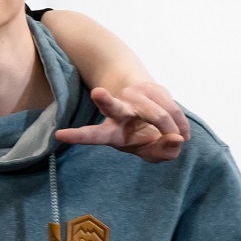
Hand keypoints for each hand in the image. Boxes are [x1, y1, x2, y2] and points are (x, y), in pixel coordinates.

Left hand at [56, 83, 188, 162]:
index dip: (77, 136)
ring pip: (159, 115)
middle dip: (105, 100)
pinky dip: (182, 125)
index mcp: (111, 131)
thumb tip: (175, 139)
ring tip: (177, 140)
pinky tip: (182, 132)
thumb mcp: (149, 152)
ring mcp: (135, 96)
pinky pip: (174, 110)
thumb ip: (161, 153)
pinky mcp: (153, 88)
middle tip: (98, 92)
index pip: (93, 135)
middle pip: (112, 106)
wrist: (152, 107)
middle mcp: (119, 110)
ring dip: (174, 131)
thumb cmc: (144, 135)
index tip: (59, 134)